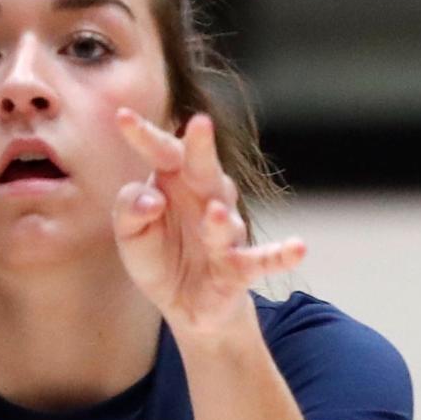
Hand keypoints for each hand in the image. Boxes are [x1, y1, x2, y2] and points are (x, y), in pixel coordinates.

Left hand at [112, 110, 304, 336]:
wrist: (185, 304)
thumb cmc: (157, 256)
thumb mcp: (129, 234)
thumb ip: (128, 211)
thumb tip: (152, 199)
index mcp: (174, 183)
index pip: (162, 152)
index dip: (144, 135)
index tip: (122, 115)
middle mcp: (205, 199)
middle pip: (203, 169)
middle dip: (201, 147)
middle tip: (199, 122)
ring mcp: (225, 232)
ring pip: (225, 220)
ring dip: (220, 220)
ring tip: (212, 213)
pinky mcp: (239, 267)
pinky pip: (263, 260)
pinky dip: (281, 254)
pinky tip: (298, 248)